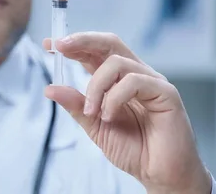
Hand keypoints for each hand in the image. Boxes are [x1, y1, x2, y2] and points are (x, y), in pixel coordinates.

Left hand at [42, 32, 211, 193]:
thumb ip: (76, 106)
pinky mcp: (166, 93)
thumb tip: (50, 88)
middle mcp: (135, 75)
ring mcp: (152, 81)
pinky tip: (109, 116)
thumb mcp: (95, 126)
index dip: (74, 44)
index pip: (95, 52)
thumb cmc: (135, 149)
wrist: (160, 174)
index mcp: (118, 80)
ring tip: (90, 111)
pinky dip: (114, 98)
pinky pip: (134, 82)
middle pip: (109, 44)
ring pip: (117, 62)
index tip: (49, 43)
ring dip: (95, 86)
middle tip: (61, 46)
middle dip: (82, 41)